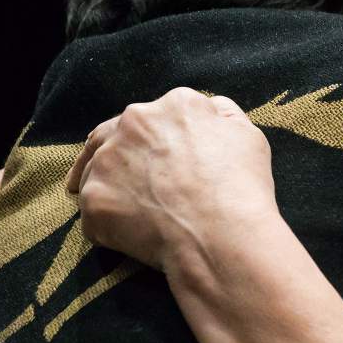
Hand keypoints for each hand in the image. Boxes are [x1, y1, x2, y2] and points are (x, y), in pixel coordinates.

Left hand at [66, 87, 278, 271]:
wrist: (220, 236)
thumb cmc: (241, 188)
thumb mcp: (248, 136)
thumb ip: (222, 114)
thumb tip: (208, 109)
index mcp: (174, 106)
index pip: (157, 114)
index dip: (160, 137)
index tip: (162, 156)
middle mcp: (134, 123)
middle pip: (114, 133)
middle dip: (120, 154)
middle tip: (130, 178)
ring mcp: (107, 161)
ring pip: (96, 169)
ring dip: (107, 184)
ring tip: (126, 209)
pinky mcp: (94, 199)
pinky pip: (94, 210)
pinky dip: (107, 222)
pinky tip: (125, 234)